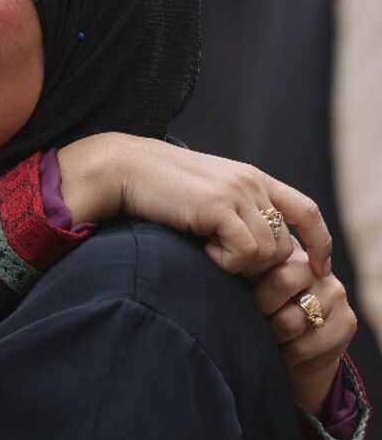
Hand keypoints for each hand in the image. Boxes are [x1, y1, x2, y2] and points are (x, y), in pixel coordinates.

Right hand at [58, 133, 332, 277]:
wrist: (120, 169)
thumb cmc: (153, 190)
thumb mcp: (202, 198)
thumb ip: (231, 213)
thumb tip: (252, 252)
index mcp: (251, 178)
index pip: (306, 211)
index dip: (320, 243)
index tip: (318, 270)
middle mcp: (252, 182)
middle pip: (286, 245)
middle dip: (261, 267)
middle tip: (224, 265)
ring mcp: (237, 192)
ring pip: (269, 253)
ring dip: (239, 265)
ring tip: (205, 252)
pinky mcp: (219, 205)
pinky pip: (246, 253)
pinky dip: (225, 262)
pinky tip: (200, 251)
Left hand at [252, 245, 354, 414]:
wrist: (292, 351)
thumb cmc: (258, 313)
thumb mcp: (245, 288)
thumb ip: (236, 274)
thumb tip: (210, 256)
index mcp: (289, 254)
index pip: (267, 255)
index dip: (247, 279)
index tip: (240, 296)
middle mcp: (317, 270)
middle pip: (281, 280)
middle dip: (258, 307)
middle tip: (252, 318)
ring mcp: (335, 295)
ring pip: (290, 319)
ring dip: (270, 335)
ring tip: (265, 336)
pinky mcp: (346, 324)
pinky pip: (305, 345)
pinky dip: (286, 355)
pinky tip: (282, 354)